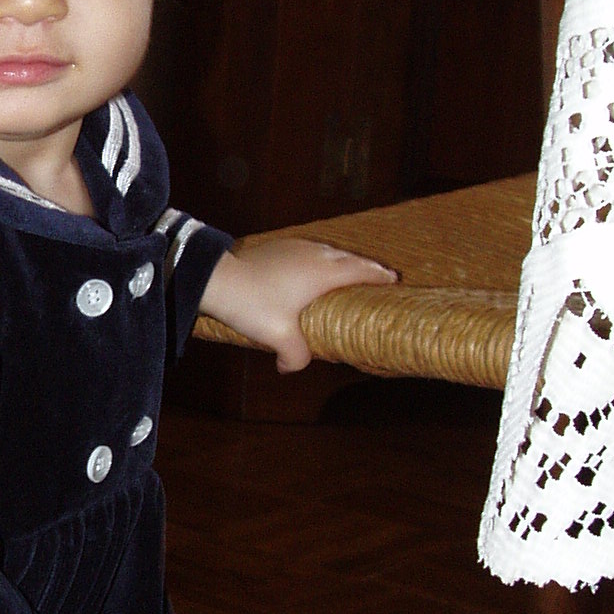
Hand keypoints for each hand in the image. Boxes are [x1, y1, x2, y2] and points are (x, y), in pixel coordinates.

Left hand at [197, 238, 394, 372]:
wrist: (219, 278)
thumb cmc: (252, 304)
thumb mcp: (278, 336)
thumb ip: (294, 356)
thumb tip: (290, 367)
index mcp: (323, 273)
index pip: (361, 271)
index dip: (379, 276)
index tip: (393, 280)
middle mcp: (315, 255)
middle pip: (349, 258)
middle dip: (366, 267)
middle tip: (379, 277)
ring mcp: (297, 247)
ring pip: (330, 251)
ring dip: (343, 261)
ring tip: (349, 273)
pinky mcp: (280, 246)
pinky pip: (310, 250)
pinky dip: (321, 258)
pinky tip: (313, 269)